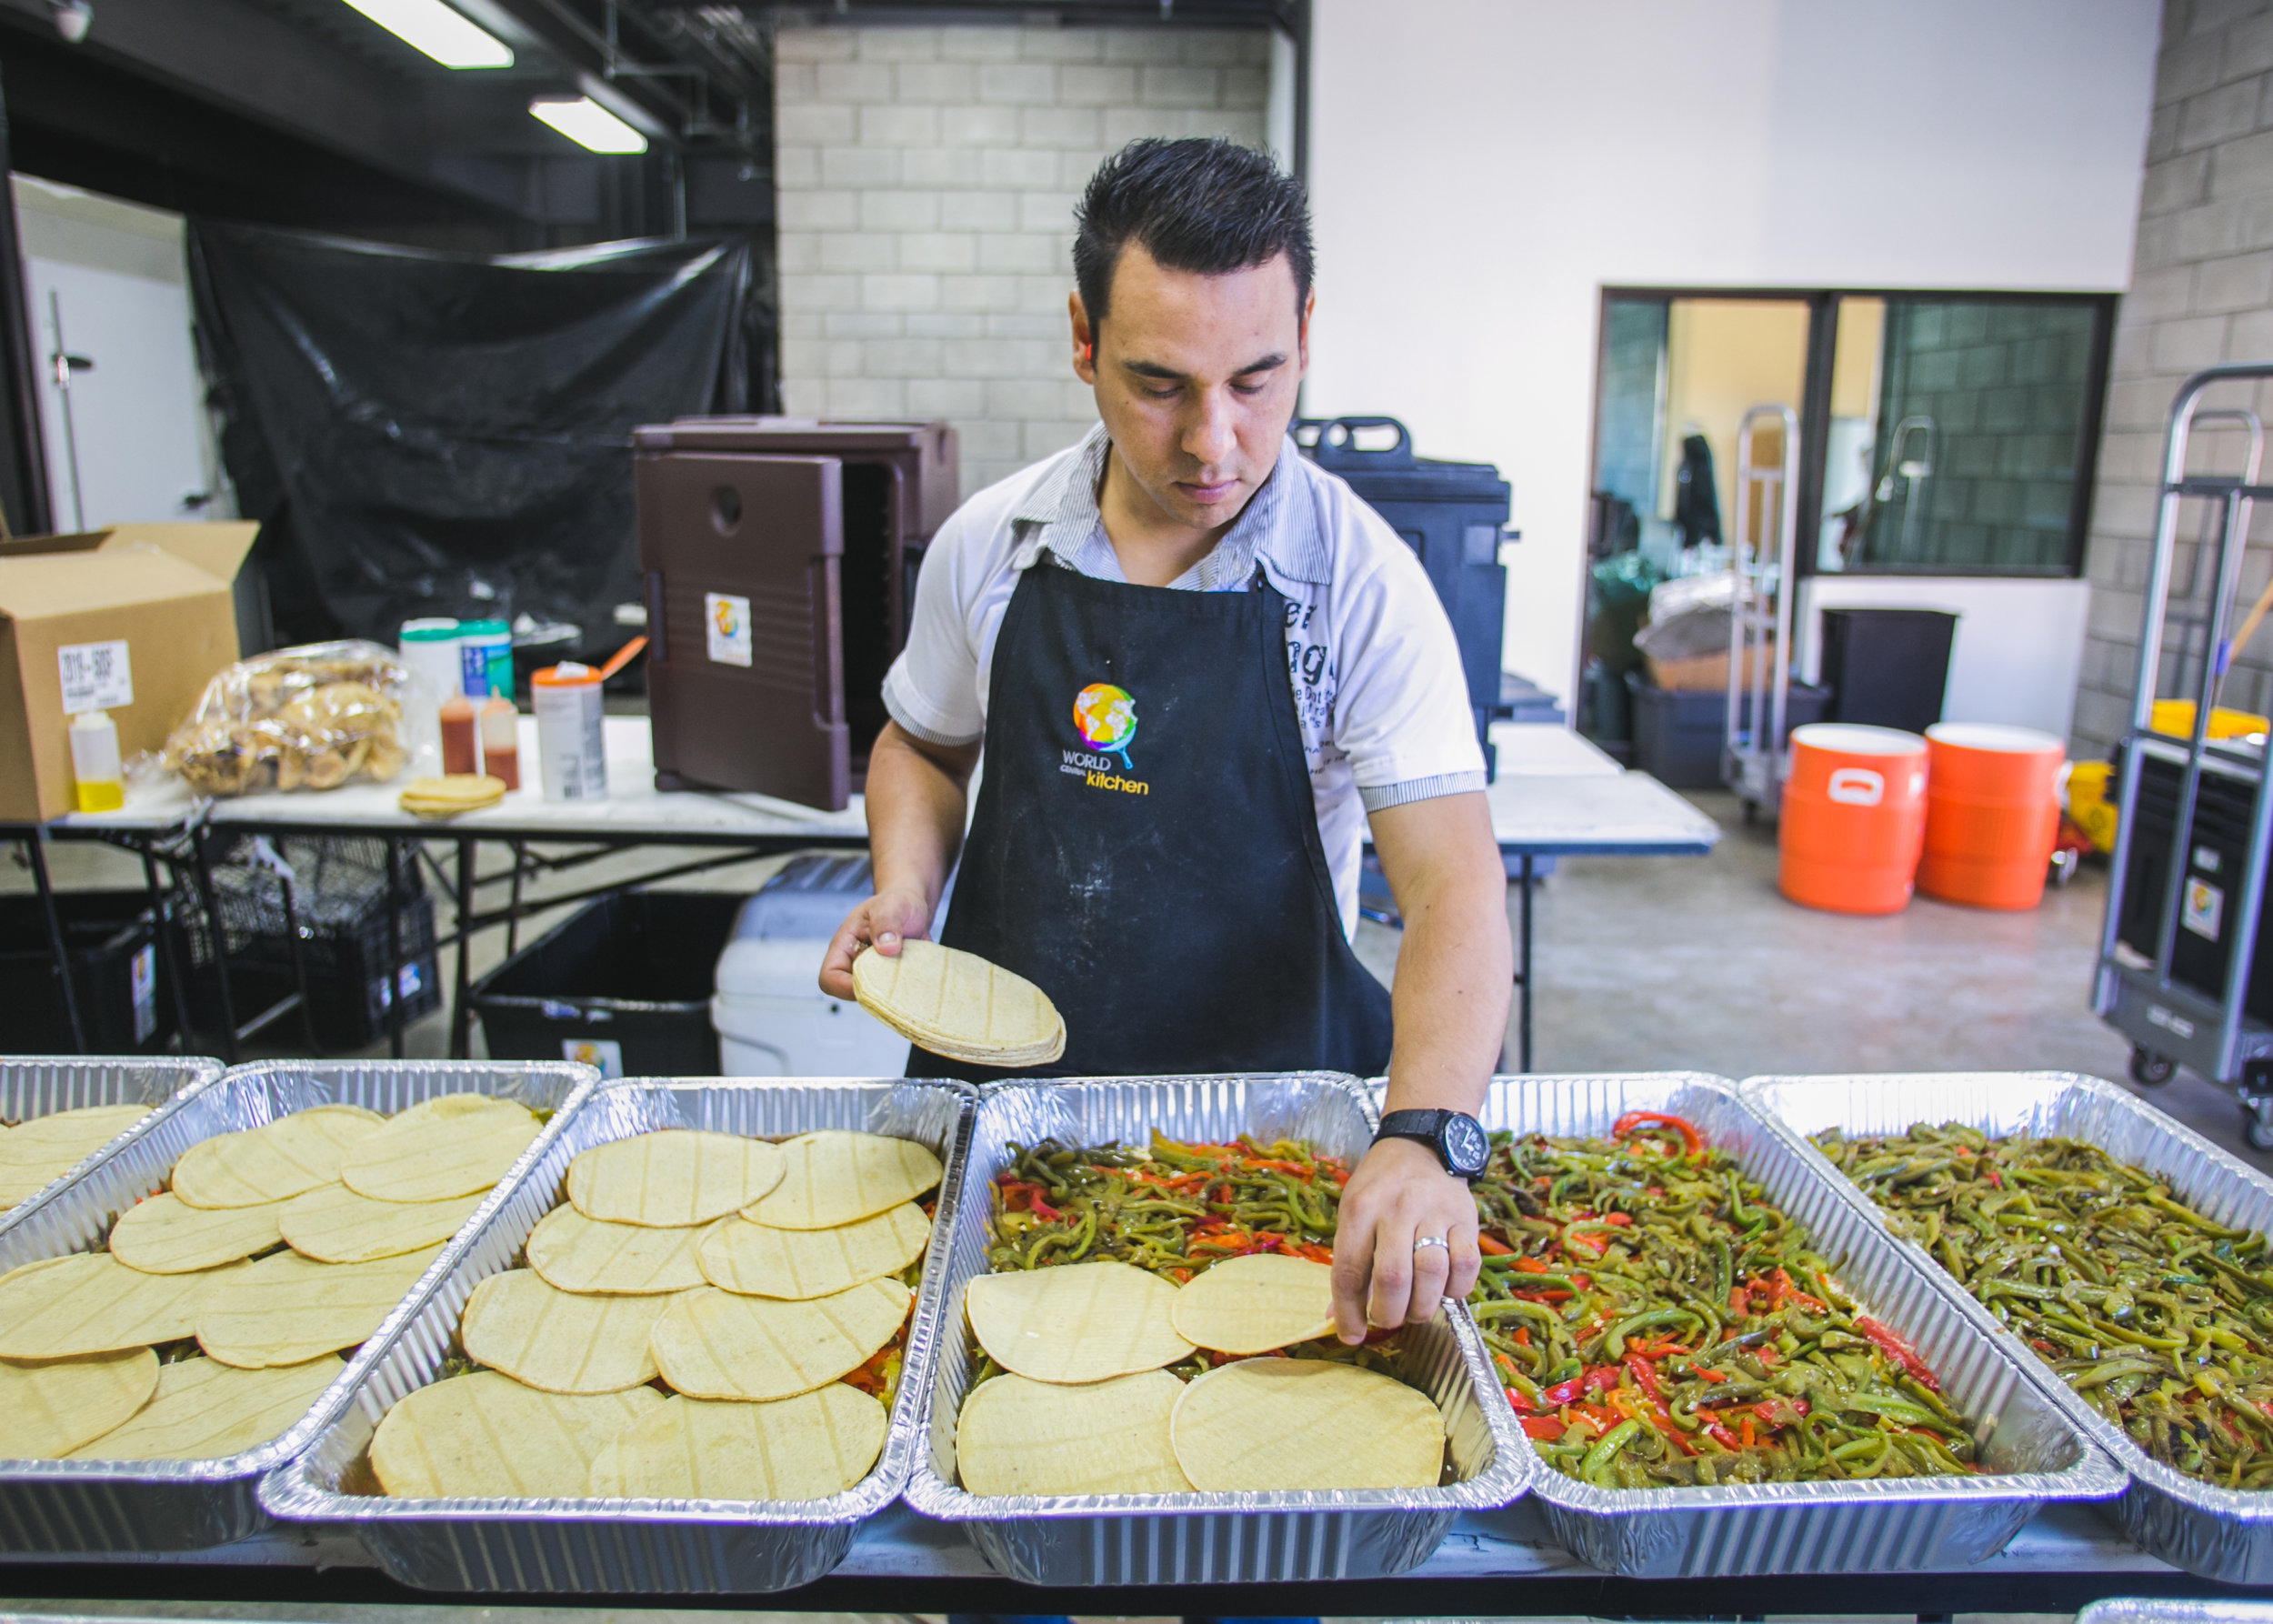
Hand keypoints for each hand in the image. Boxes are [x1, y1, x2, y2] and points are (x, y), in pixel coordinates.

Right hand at [818, 886, 933, 998]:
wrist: (913, 906)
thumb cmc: (896, 903)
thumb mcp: (891, 905)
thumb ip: (886, 922)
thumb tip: (887, 948)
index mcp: (844, 946)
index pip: (829, 978)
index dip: (844, 987)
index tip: (873, 981)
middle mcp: (855, 964)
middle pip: (852, 994)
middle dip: (875, 993)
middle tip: (899, 977)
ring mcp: (874, 974)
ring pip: (875, 999)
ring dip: (893, 993)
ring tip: (911, 974)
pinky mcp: (891, 980)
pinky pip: (893, 995)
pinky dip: (907, 992)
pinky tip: (919, 978)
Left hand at [1330, 1136, 1480, 1341]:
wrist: (1420, 1146)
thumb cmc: (1379, 1188)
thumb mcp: (1353, 1213)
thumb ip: (1348, 1262)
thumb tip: (1335, 1318)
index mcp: (1359, 1209)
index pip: (1349, 1271)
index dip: (1348, 1312)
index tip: (1351, 1335)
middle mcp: (1396, 1208)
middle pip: (1393, 1277)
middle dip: (1389, 1314)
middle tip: (1388, 1319)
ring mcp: (1434, 1210)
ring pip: (1431, 1274)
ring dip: (1423, 1307)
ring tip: (1416, 1310)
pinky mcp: (1466, 1216)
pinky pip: (1466, 1265)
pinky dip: (1456, 1289)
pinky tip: (1444, 1289)